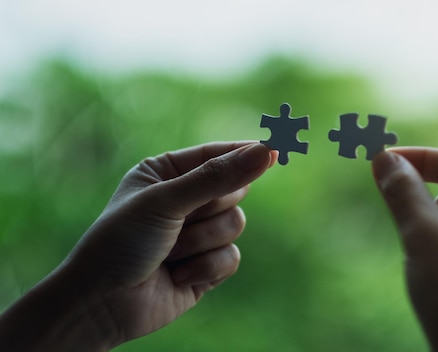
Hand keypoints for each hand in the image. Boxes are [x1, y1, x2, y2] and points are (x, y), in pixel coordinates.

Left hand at [0, 141, 275, 350]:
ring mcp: (197, 234)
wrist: (100, 304)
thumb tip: (268, 151)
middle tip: (183, 218)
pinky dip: (205, 267)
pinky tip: (177, 276)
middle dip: (210, 209)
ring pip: (236, 224)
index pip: (217, 154)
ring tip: (170, 253)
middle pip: (235, 190)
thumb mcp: (166, 202)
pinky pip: (231, 257)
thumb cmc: (121, 242)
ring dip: (202, 241)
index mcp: (167, 172)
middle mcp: (185, 199)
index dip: (245, 153)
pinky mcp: (206, 266)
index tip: (275, 149)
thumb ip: (218, 177)